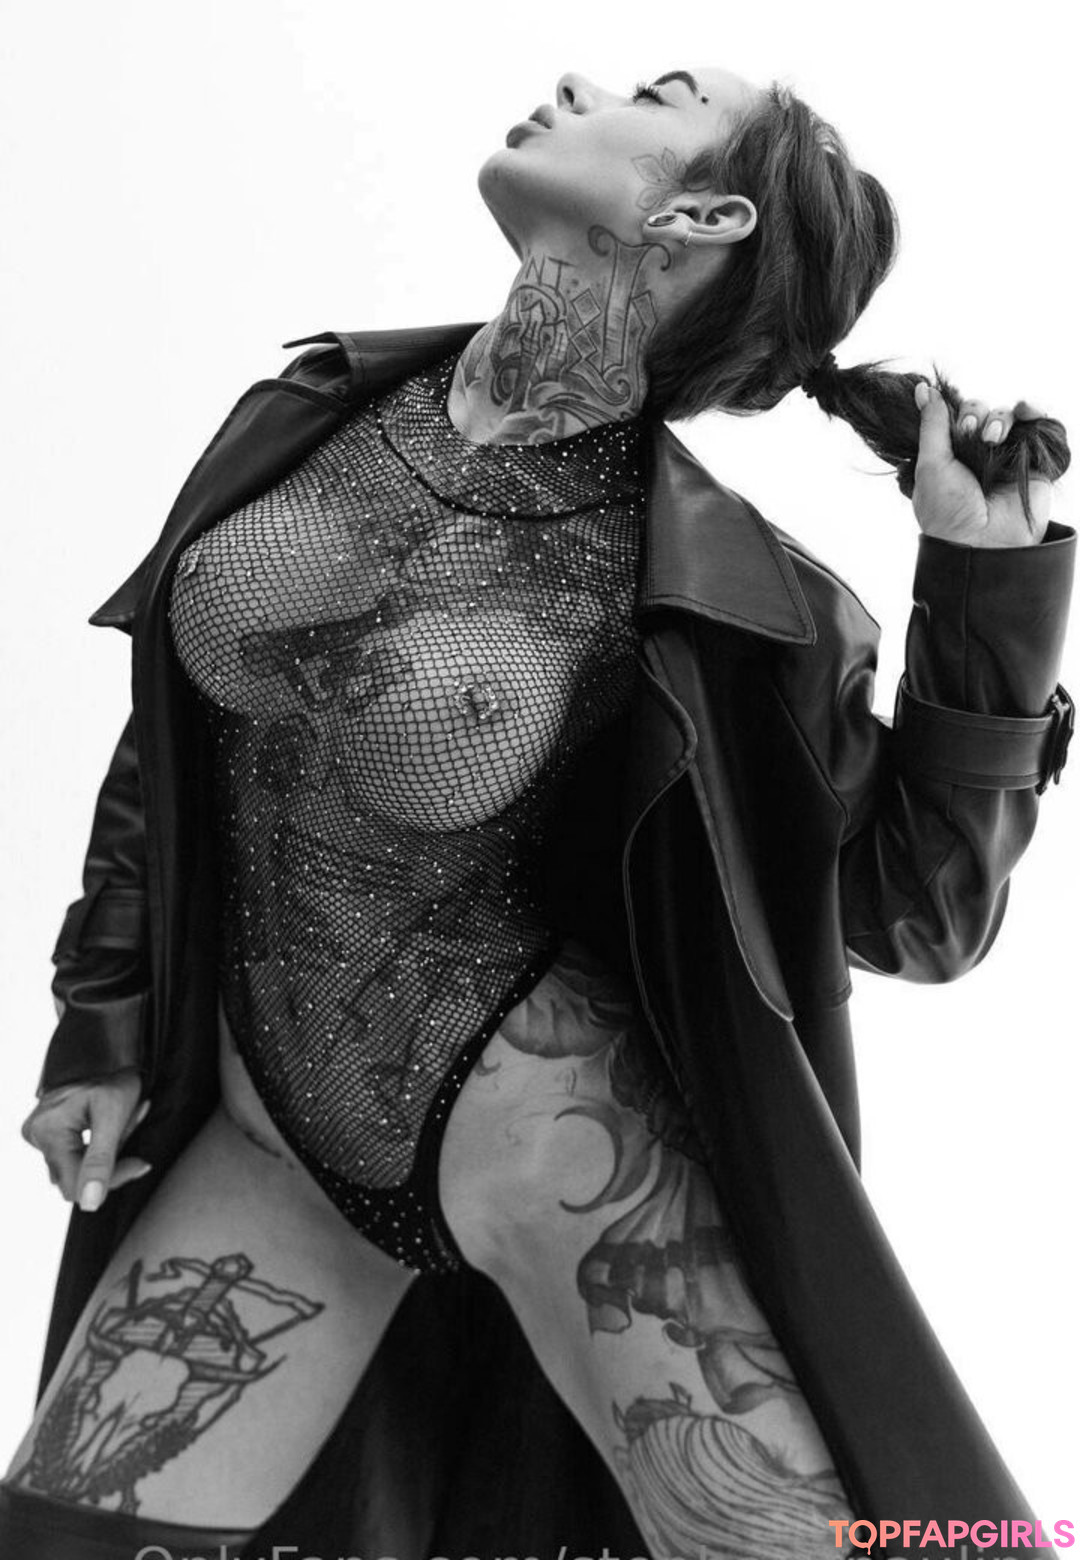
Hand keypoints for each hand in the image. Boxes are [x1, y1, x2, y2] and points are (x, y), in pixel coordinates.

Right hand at [21, 1068, 152, 1210]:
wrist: (107, 1048)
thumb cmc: (112, 1075)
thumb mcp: (113, 1117)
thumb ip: (101, 1162)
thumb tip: (90, 1203)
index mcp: (48, 1132)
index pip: (75, 1186)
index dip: (110, 1180)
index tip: (140, 1163)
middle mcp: (36, 1134)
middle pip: (76, 1175)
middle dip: (110, 1160)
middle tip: (131, 1129)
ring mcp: (39, 1132)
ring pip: (77, 1164)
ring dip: (106, 1151)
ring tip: (124, 1121)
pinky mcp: (47, 1129)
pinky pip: (74, 1150)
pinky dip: (97, 1143)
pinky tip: (111, 1124)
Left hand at [912, 382, 1053, 546]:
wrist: (983, 542)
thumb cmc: (949, 510)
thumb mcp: (931, 464)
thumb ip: (932, 425)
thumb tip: (923, 389)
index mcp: (949, 455)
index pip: (956, 416)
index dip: (958, 412)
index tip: (959, 424)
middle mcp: (977, 454)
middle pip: (981, 411)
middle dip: (977, 414)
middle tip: (975, 433)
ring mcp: (1006, 457)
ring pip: (1006, 416)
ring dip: (1000, 418)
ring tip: (993, 438)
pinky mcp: (1032, 462)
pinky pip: (1037, 426)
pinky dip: (1033, 411)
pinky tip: (1027, 410)